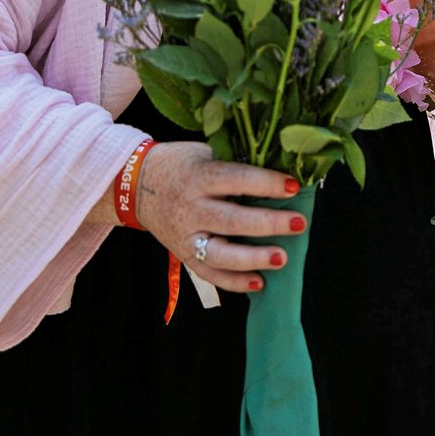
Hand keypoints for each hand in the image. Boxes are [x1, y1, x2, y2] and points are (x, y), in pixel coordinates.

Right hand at [135, 143, 304, 294]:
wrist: (135, 185)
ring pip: (220, 254)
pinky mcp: (184, 255)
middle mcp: (190, 208)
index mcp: (197, 176)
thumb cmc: (179, 164)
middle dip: (268, 223)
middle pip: (232, 221)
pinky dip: (235, 282)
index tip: (293, 186)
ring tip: (282, 258)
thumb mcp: (202, 152)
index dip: (266, 183)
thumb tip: (277, 172)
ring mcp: (186, 236)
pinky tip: (259, 283)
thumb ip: (233, 163)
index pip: (236, 180)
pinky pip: (210, 274)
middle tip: (298, 223)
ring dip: (253, 259)